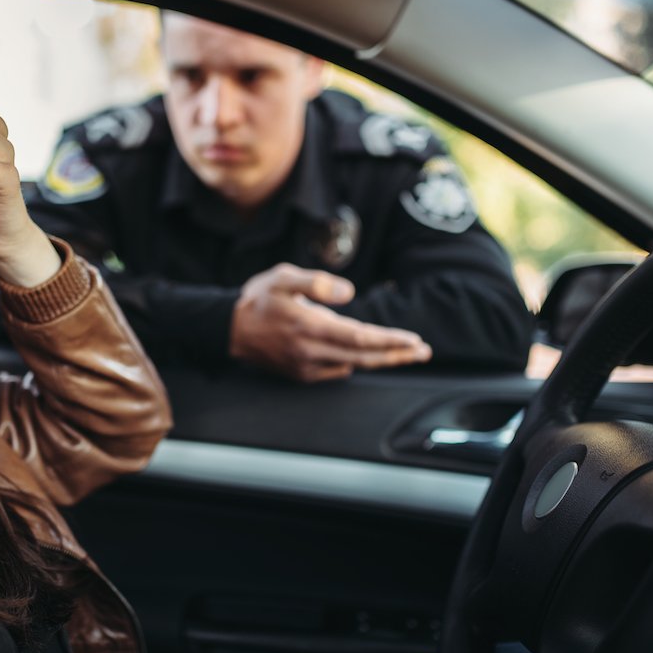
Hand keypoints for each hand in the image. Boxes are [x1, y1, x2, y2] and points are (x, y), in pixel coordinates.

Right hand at [229, 263, 431, 381]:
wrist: (229, 329)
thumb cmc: (259, 298)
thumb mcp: (283, 277)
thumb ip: (316, 282)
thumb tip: (348, 293)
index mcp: (309, 326)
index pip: (360, 337)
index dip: (390, 340)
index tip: (414, 340)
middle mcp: (310, 352)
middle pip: (364, 357)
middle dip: (396, 355)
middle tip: (423, 352)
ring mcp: (306, 367)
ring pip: (354, 366)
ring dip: (381, 360)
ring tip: (405, 353)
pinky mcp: (301, 375)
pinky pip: (337, 371)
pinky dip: (356, 363)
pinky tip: (367, 355)